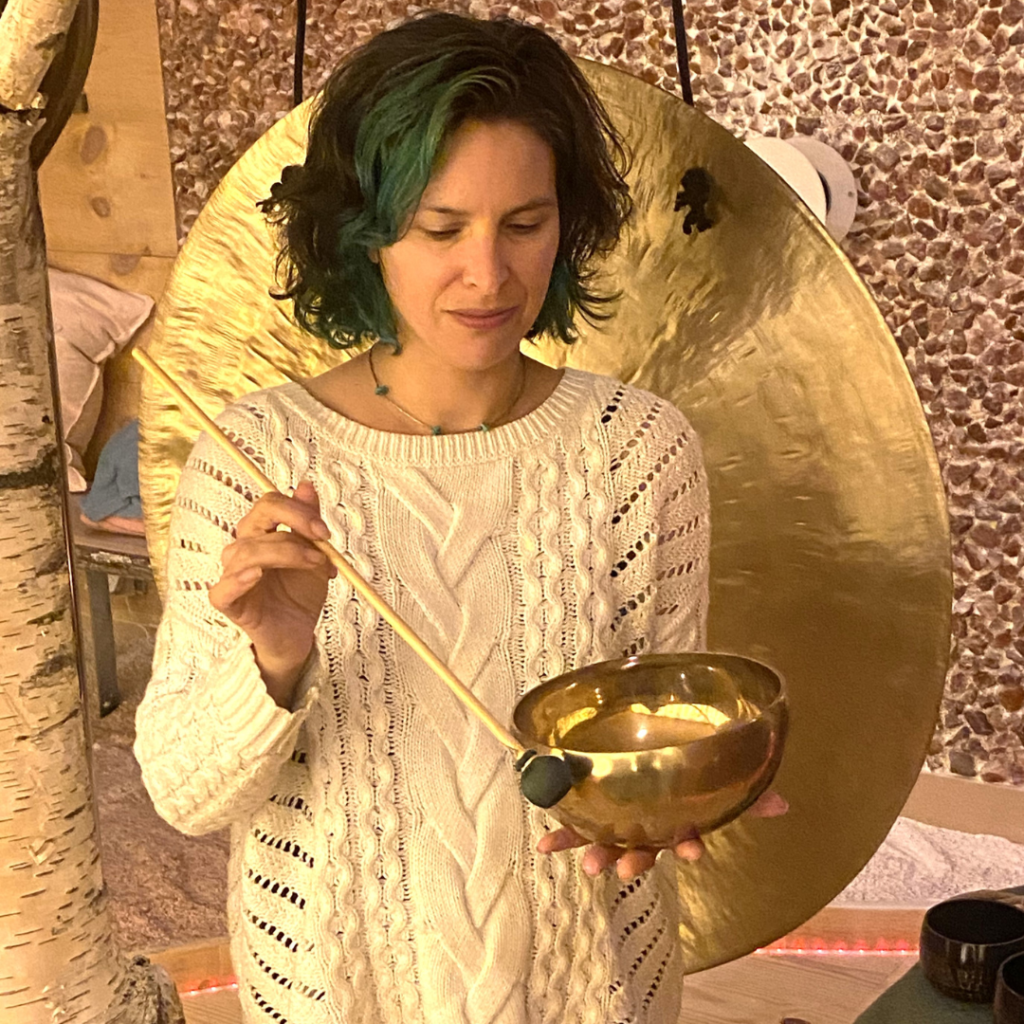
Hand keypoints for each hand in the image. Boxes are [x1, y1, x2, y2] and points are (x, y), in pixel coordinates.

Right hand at [209, 480, 335, 699]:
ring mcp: (232, 575)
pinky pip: (222, 589)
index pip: (268, 504)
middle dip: (296, 528)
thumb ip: (308, 522)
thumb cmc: (300, 593)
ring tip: (315, 566)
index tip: (325, 530)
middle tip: (324, 544)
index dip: (297, 511)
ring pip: (248, 551)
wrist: (298, 632)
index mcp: (260, 533)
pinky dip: (238, 580)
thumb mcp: (314, 553)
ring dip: (287, 554)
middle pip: (257, 521)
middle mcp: (242, 549)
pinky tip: (256, 574)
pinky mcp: (228, 603)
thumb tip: (306, 485)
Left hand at [536, 790, 788, 880]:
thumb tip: (784, 804)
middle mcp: (648, 828)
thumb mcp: (717, 781)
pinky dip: (561, 835)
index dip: (689, 848)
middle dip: (633, 861)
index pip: (687, 839)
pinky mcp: (594, 812)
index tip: (695, 854)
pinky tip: (544, 845)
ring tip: (583, 861)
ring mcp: (620, 823)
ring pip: (607, 843)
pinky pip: (577, 826)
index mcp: (677, 821)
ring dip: (593, 852)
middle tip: (623, 870)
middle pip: (642, 849)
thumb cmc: (689, 769)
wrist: (660, 747)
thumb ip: (749, 796)